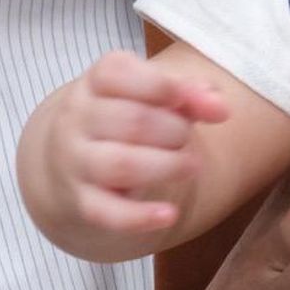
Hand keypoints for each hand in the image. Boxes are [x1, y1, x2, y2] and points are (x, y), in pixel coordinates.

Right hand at [43, 50, 228, 234]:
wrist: (69, 159)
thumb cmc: (124, 118)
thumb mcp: (152, 96)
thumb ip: (189, 95)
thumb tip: (220, 109)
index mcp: (94, 83)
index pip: (117, 72)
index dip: (163, 86)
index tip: (185, 100)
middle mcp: (77, 119)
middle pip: (132, 122)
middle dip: (174, 131)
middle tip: (186, 138)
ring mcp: (76, 162)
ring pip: (121, 165)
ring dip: (167, 166)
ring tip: (190, 166)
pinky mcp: (82, 202)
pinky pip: (108, 213)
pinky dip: (141, 217)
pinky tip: (170, 215)